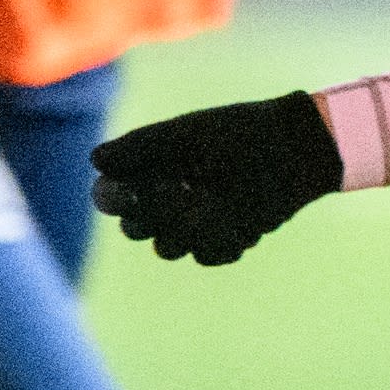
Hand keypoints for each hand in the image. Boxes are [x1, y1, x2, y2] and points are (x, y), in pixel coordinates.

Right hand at [91, 92, 341, 265]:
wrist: (294, 149)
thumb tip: (95, 160)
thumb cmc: (238, 133)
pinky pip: (207, 256)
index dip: (116, 200)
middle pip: (135, 228)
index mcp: (152, 171)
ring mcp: (196, 223)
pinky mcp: (225, 240)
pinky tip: (239, 220)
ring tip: (212, 205)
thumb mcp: (186, 134)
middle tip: (178, 195)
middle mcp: (169, 199)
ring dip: (185, 231)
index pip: (113, 197)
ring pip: (168, 247)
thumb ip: (141, 145)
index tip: (129, 192)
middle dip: (151, 217)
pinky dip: (219, 242)